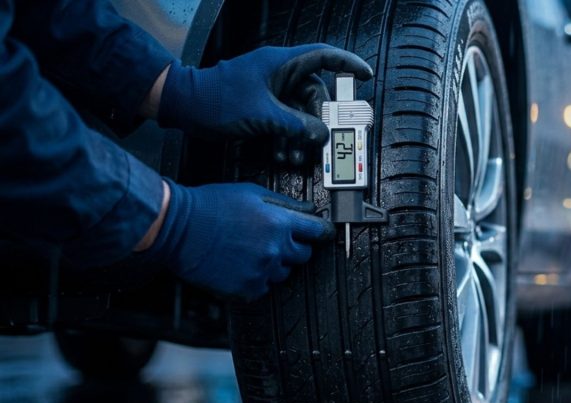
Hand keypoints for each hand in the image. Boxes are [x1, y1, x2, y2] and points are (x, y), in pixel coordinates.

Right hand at [149, 181, 334, 300]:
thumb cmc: (210, 206)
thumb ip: (285, 203)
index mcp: (279, 223)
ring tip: (250, 251)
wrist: (178, 228)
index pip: (318, 232)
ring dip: (274, 264)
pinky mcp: (246, 289)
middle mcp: (274, 250)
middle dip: (294, 247)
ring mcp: (260, 271)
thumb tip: (309, 210)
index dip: (322, 232)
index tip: (322, 233)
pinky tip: (241, 265)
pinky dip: (256, 279)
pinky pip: (263, 288)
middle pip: (304, 255)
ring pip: (284, 273)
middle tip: (274, 240)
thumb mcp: (251, 192)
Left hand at [157, 44, 372, 163]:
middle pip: (316, 97)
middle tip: (321, 143)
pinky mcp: (263, 107)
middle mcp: (279, 75)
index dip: (348, 64)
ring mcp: (271, 91)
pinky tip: (285, 155)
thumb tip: (321, 135)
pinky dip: (288, 138)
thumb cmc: (215, 100)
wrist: (183, 107)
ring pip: (301, 114)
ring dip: (302, 137)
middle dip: (319, 123)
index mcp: (281, 64)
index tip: (366, 75)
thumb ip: (296, 126)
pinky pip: (286, 122)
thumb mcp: (262, 115)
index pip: (324, 56)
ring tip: (297, 156)